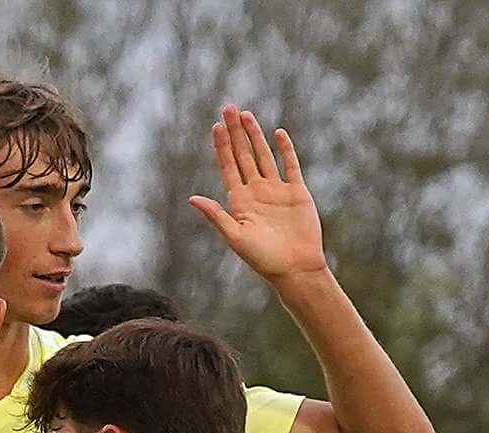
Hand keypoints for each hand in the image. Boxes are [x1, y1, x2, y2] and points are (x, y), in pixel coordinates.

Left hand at [186, 105, 324, 283]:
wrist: (295, 268)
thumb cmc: (263, 259)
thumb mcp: (235, 237)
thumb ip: (216, 215)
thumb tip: (192, 198)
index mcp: (239, 201)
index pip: (228, 166)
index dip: (221, 146)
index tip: (216, 126)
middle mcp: (256, 192)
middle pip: (243, 155)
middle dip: (235, 132)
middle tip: (228, 107)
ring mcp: (276, 190)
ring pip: (264, 155)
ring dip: (255, 135)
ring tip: (246, 114)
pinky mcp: (296, 192)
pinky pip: (290, 165)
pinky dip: (285, 149)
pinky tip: (277, 133)